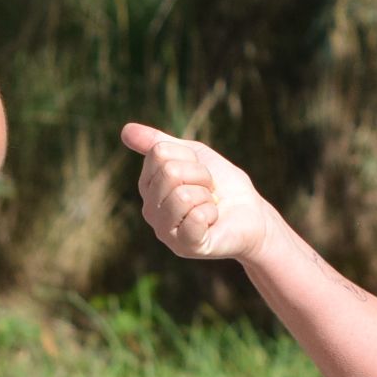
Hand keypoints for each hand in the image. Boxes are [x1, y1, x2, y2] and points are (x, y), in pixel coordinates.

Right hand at [121, 122, 281, 263]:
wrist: (252, 214)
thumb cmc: (222, 185)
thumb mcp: (194, 155)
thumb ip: (158, 143)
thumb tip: (124, 130)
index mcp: (148, 185)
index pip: (160, 153)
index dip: (190, 157)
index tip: (200, 171)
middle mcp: (150, 210)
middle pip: (170, 172)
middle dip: (201, 176)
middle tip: (209, 190)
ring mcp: (164, 231)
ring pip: (182, 195)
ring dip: (207, 196)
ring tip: (210, 205)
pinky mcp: (184, 247)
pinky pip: (196, 217)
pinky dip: (212, 213)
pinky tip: (212, 222)